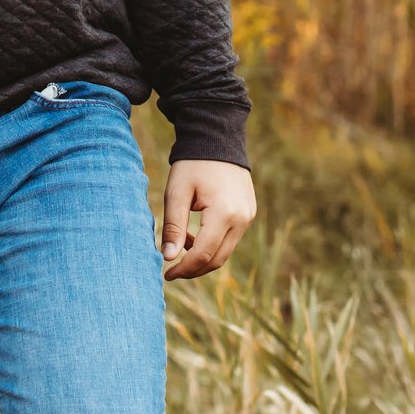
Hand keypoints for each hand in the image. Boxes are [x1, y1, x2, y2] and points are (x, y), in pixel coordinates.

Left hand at [159, 158, 254, 280]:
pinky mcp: (248, 214)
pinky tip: (193, 234)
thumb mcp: (177, 193)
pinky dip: (212, 244)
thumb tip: (167, 257)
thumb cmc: (193, 165)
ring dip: (202, 256)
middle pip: (217, 259)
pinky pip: (230, 239)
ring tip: (180, 244)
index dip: (184, 269)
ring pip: (225, 252)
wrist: (218, 139)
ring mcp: (248, 217)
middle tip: (171, 270)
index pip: (203, 254)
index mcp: (224, 213)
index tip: (166, 274)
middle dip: (193, 269)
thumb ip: (173, 226)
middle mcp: (241, 219)